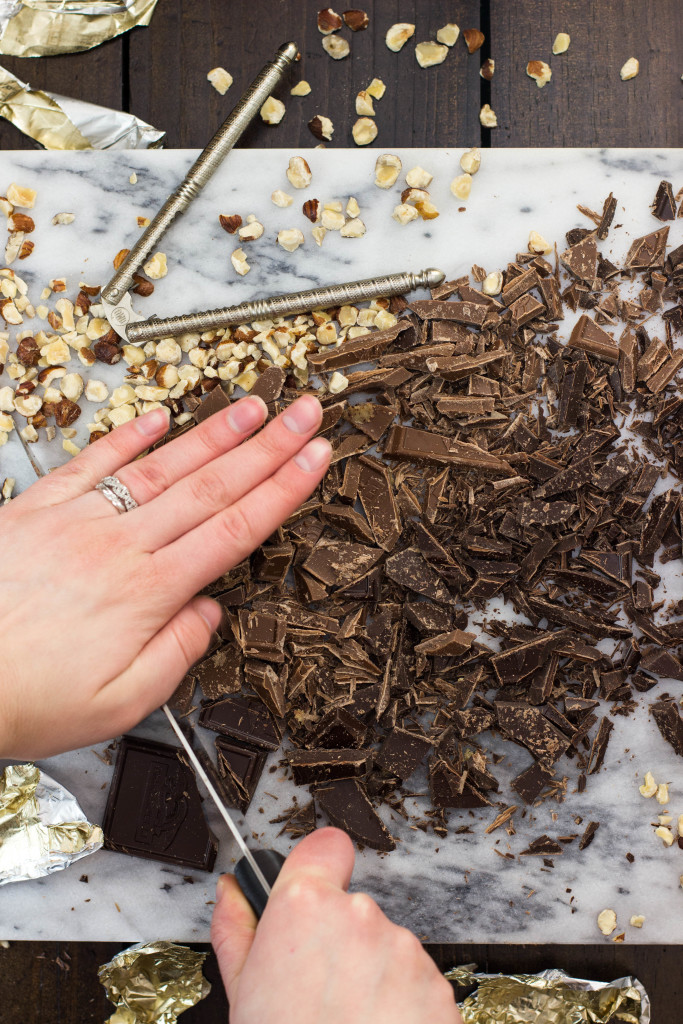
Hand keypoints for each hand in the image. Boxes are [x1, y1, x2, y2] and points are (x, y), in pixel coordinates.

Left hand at [0, 395, 329, 758]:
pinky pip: (92, 464)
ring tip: (252, 406)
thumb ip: (176, 653)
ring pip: (162, 467)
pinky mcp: (37, 511)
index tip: (316, 458)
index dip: (283, 489)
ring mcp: (79, 521)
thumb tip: (209, 611)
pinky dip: (127, 437)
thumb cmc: (24, 699)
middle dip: (267, 446)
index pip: (235, 529)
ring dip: (213, 434)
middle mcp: (120, 546)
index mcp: (148, 592)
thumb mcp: (120, 703)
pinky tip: (158, 417)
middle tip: (304, 411)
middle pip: (211, 487)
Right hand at [211, 828, 461, 1023]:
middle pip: (353, 909)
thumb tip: (230, 890)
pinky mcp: (438, 987)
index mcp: (306, 906)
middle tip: (319, 996)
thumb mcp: (242, 994)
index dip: (320, 866)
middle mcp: (360, 916)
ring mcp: (404, 950)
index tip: (314, 896)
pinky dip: (402, 1006)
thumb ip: (237, 929)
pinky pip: (417, 983)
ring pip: (386, 948)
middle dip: (340, 943)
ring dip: (372, 977)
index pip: (326, 846)